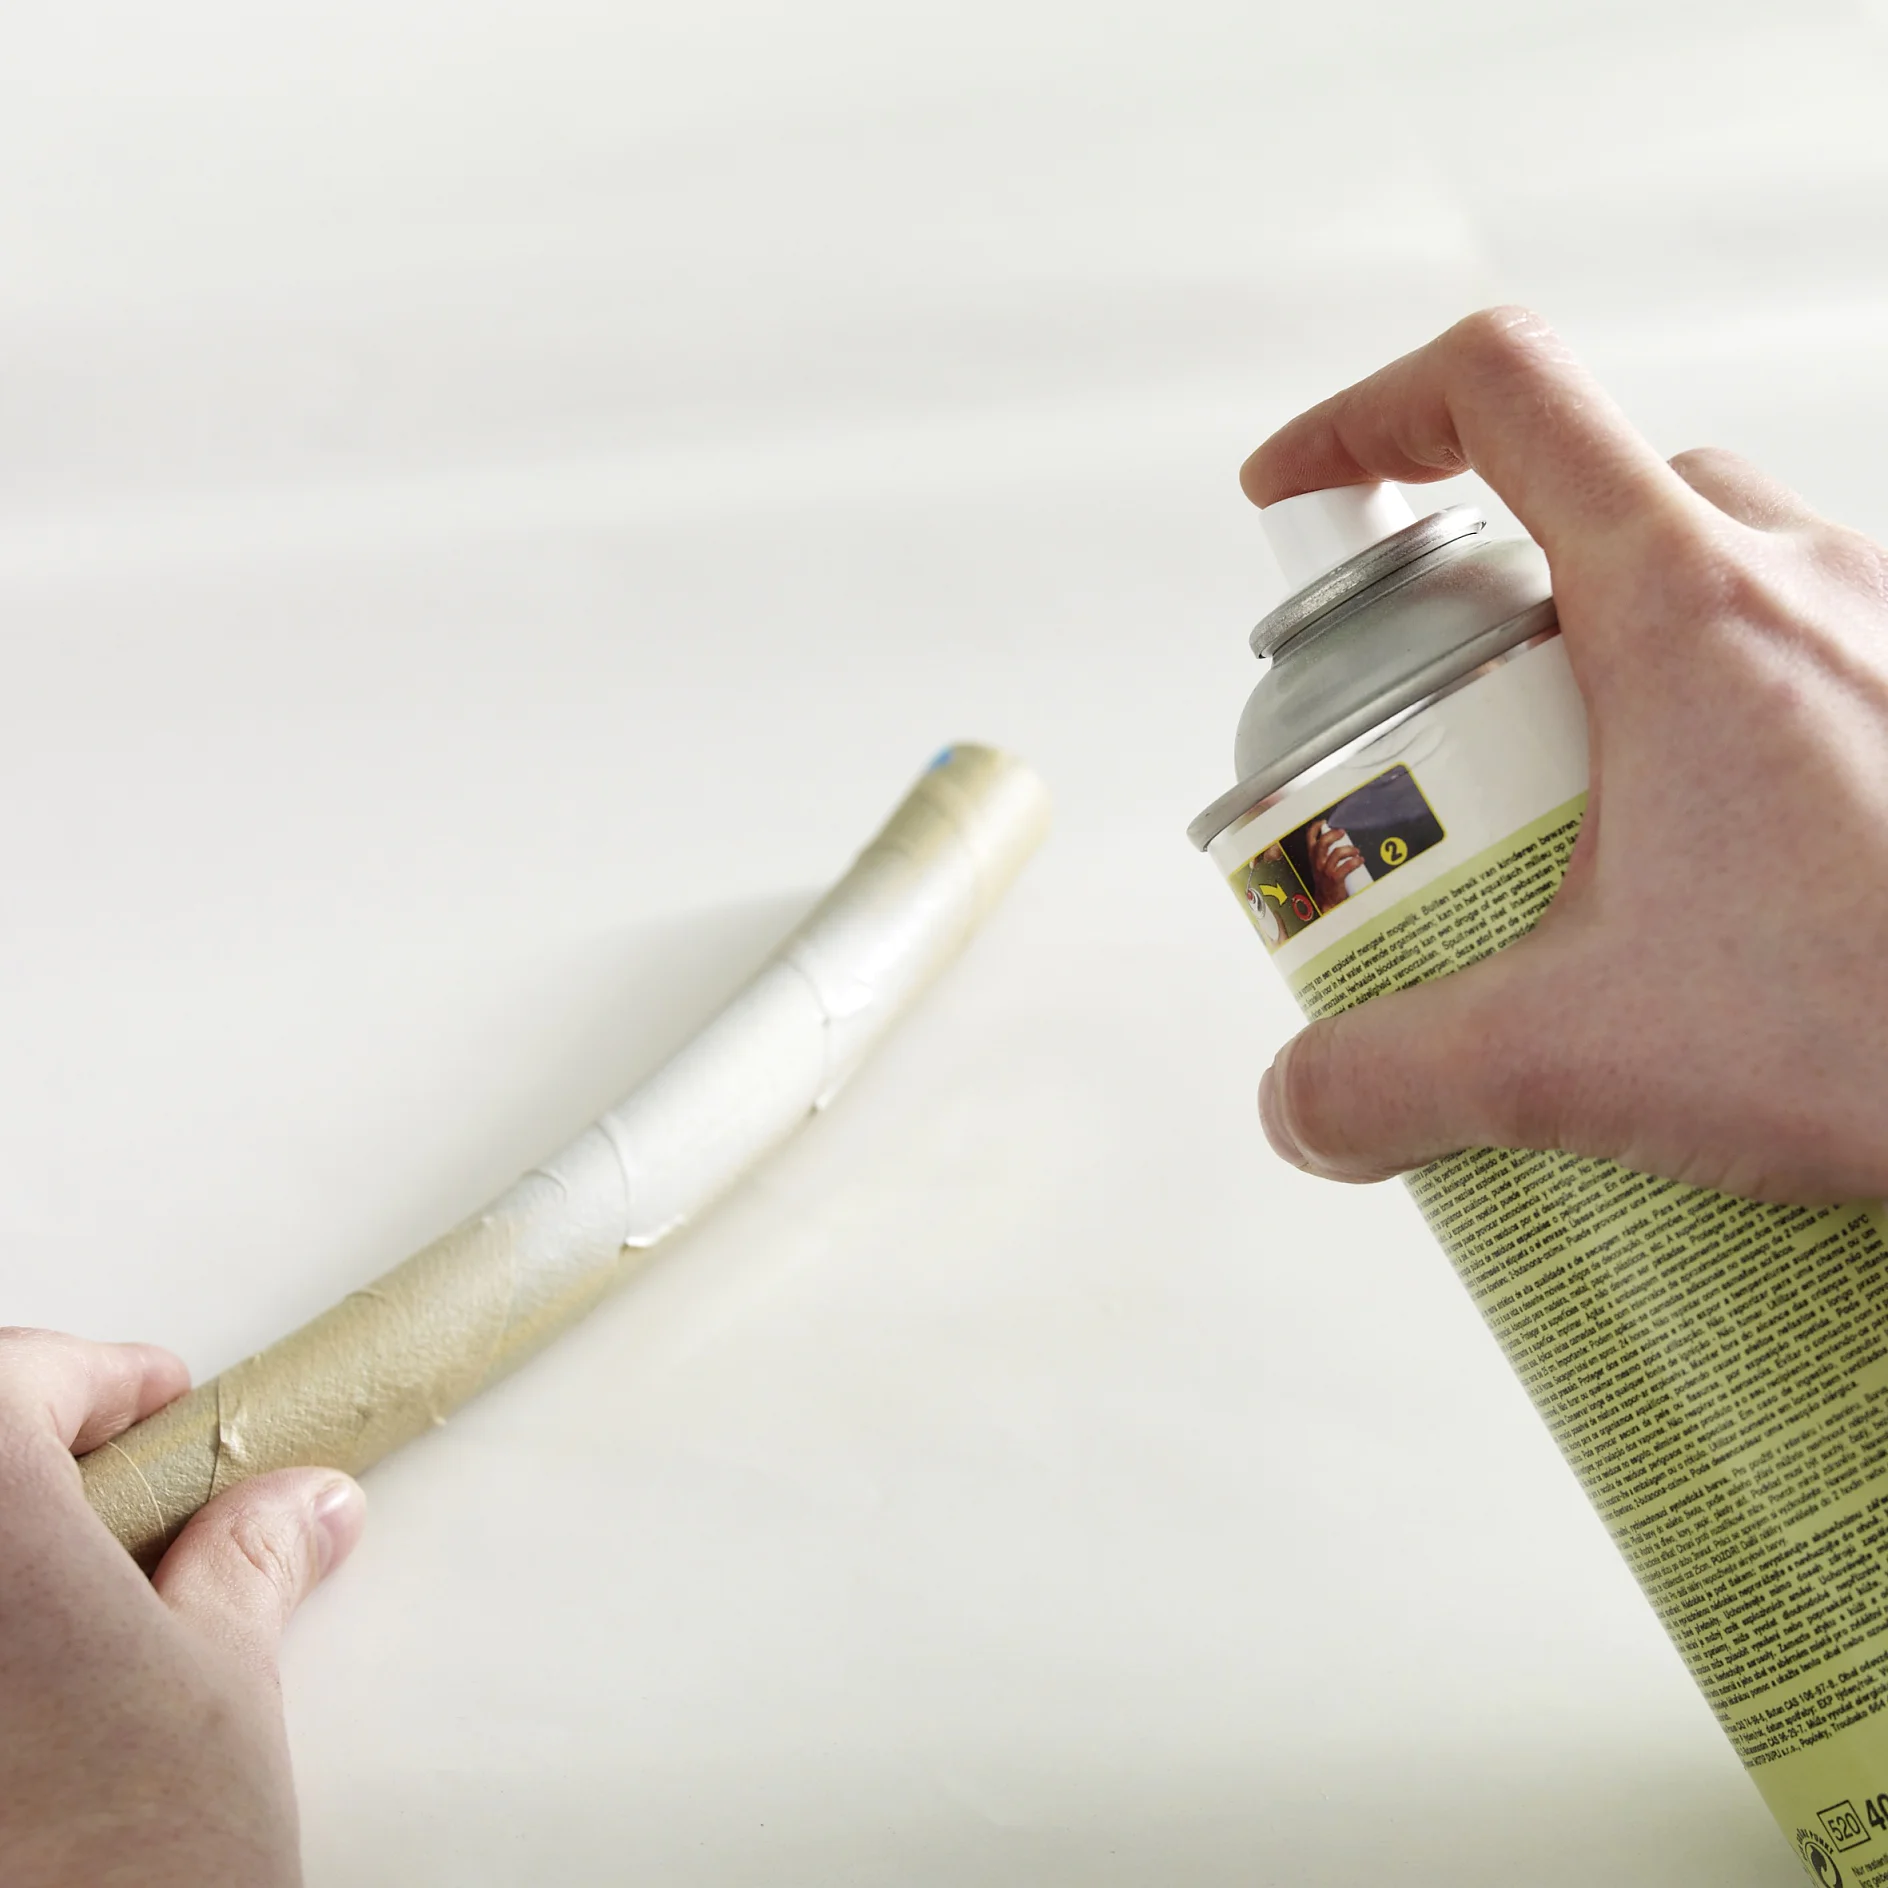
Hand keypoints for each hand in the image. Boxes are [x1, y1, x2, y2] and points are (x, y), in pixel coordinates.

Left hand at [0, 1328, 363, 1887]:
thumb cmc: (114, 1874)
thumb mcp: (215, 1695)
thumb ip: (246, 1567)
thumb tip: (292, 1514)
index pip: (18, 1374)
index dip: (100, 1380)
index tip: (156, 1403)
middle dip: (37, 1469)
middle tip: (121, 1509)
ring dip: (11, 1568)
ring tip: (75, 1625)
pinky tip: (27, 1714)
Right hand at [1243, 306, 1887, 1204]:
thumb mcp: (1578, 1060)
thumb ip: (1392, 1080)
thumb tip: (1310, 1097)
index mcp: (1685, 602)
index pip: (1498, 393)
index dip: (1364, 421)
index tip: (1299, 502)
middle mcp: (1801, 581)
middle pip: (1587, 497)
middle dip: (1478, 605)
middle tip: (1440, 744)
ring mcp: (1885, 634)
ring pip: (1700, 572)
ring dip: (1601, 668)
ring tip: (1571, 825)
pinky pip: (1790, 652)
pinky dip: (1708, 724)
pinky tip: (1704, 872)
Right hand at [1304, 819, 1366, 908]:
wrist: (1326, 902)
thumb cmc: (1326, 883)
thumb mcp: (1320, 866)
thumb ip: (1325, 853)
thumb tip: (1337, 837)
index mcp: (1313, 858)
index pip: (1310, 838)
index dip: (1316, 827)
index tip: (1325, 822)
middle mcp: (1317, 863)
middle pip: (1323, 842)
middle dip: (1334, 834)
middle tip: (1342, 833)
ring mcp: (1326, 871)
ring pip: (1337, 853)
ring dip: (1350, 850)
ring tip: (1356, 852)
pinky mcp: (1335, 878)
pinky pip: (1347, 866)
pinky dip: (1355, 861)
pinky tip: (1359, 861)